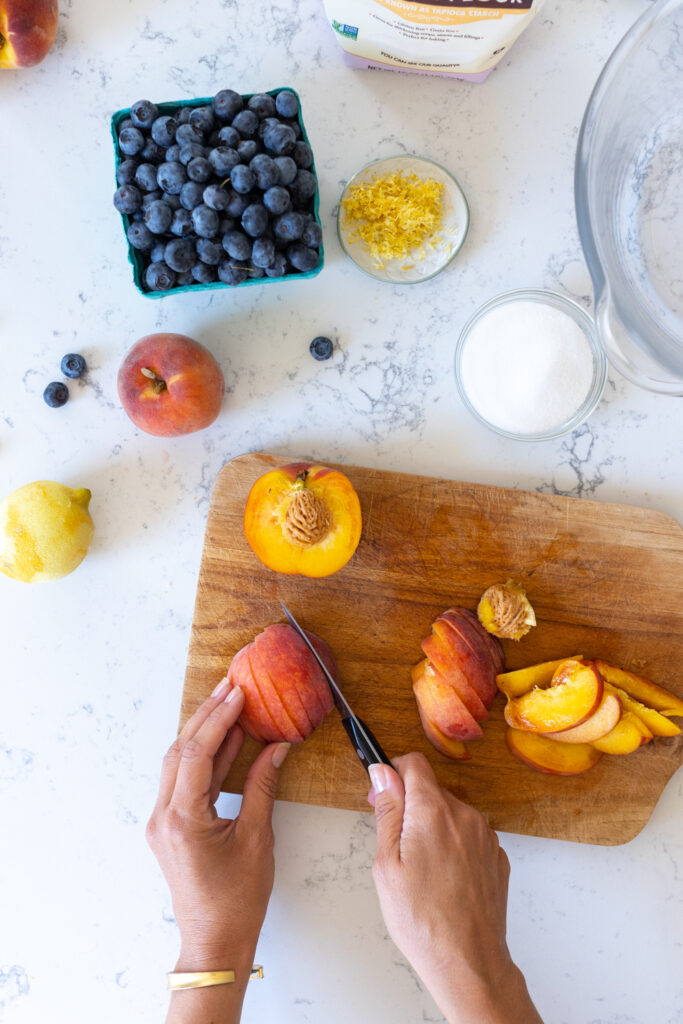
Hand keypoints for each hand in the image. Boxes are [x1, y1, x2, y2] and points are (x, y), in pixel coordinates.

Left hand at [146, 680, 289, 1020]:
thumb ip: (262, 786)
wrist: (215, 941)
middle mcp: (163, 816)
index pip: (197, 753)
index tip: (238, 694)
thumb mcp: (257, 838)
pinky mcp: (167, 827)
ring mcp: (161, 821)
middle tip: (231, 688)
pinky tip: (221, 742)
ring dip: (201, 732)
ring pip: (176, 762)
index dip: (219, 719)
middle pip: (180, 751)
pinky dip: (200, 756)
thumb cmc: (237, 899)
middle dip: (207, 716)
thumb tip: (276, 748)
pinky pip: (179, 780)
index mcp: (183, 819)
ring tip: (227, 705)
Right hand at [368, 754, 542, 1023]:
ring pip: (451, 814)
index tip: (383, 796)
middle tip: (395, 846)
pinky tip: (443, 880)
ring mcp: (486, 836)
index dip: (393, 773)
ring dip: (433, 828)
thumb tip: (382, 773)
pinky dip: (454, 847)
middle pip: (431, 790)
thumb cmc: (422, 920)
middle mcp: (465, 815)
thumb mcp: (387, 864)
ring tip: (421, 871)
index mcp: (434, 811)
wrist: (468, 962)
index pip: (414, 763)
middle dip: (410, 807)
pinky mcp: (497, 857)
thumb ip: (387, 811)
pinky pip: (469, 837)